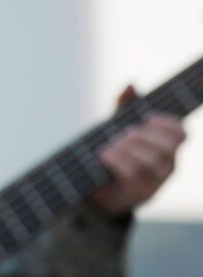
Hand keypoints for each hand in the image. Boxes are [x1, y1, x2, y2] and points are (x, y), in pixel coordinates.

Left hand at [91, 85, 186, 216]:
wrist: (96, 188)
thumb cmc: (113, 153)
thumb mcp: (117, 127)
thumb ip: (124, 107)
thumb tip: (130, 84)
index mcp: (166, 146)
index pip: (181, 133)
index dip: (167, 123)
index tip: (146, 118)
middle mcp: (167, 164)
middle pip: (169, 147)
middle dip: (147, 136)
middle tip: (127, 132)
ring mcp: (157, 181)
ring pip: (153, 161)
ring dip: (130, 149)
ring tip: (112, 145)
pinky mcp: (142, 193)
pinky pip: (136, 175)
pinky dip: (119, 162)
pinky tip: (106, 156)